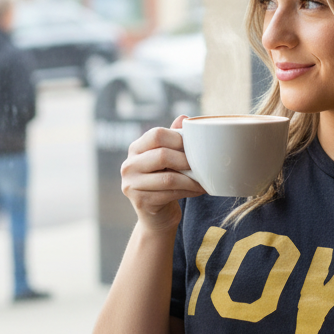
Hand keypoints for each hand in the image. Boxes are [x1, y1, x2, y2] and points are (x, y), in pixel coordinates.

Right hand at [121, 116, 204, 231]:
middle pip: (162, 155)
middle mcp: (129, 165)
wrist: (156, 215)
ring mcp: (131, 185)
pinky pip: (170, 193)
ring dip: (191, 179)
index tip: (194, 146)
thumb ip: (174, 139)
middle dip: (186, 160)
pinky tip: (199, 190)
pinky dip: (189, 191)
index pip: (156, 134)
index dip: (178, 138)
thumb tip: (184, 118)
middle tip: (202, 165)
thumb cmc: (165, 180)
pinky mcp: (140, 202)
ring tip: (205, 179)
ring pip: (168, 178)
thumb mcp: (168, 158)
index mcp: (136, 148)